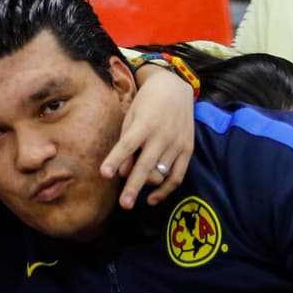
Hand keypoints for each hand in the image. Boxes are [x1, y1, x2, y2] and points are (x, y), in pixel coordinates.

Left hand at [101, 64, 194, 208]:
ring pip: (160, 173)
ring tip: (134, 188)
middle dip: (134, 186)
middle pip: (146, 165)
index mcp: (144, 124)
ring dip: (146, 184)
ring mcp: (177, 143)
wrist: (175, 87)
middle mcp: (163, 135)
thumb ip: (125, 144)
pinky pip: (178, 176)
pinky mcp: (188, 149)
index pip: (127, 145)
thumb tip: (121, 173)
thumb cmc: (146, 104)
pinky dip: (166, 190)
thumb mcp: (130, 117)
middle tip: (124, 204)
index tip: (104, 173)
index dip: (115, 159)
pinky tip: (152, 199)